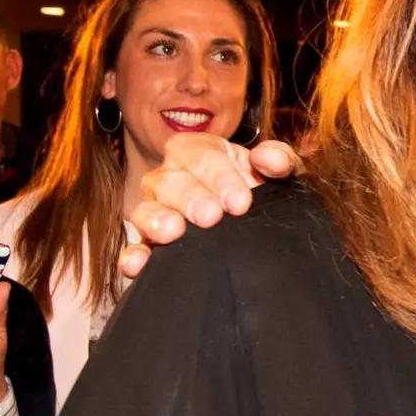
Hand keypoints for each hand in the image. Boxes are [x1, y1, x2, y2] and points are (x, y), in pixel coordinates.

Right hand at [118, 134, 302, 277]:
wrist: (264, 227)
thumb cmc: (267, 190)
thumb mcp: (281, 171)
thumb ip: (280, 160)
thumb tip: (267, 160)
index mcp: (200, 151)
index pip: (200, 155)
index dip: (219, 176)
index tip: (241, 202)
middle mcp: (171, 177)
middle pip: (168, 181)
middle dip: (190, 198)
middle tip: (211, 217)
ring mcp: (157, 211)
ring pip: (145, 210)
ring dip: (157, 221)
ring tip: (173, 232)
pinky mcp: (152, 243)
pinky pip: (136, 248)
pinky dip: (134, 256)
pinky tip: (139, 263)